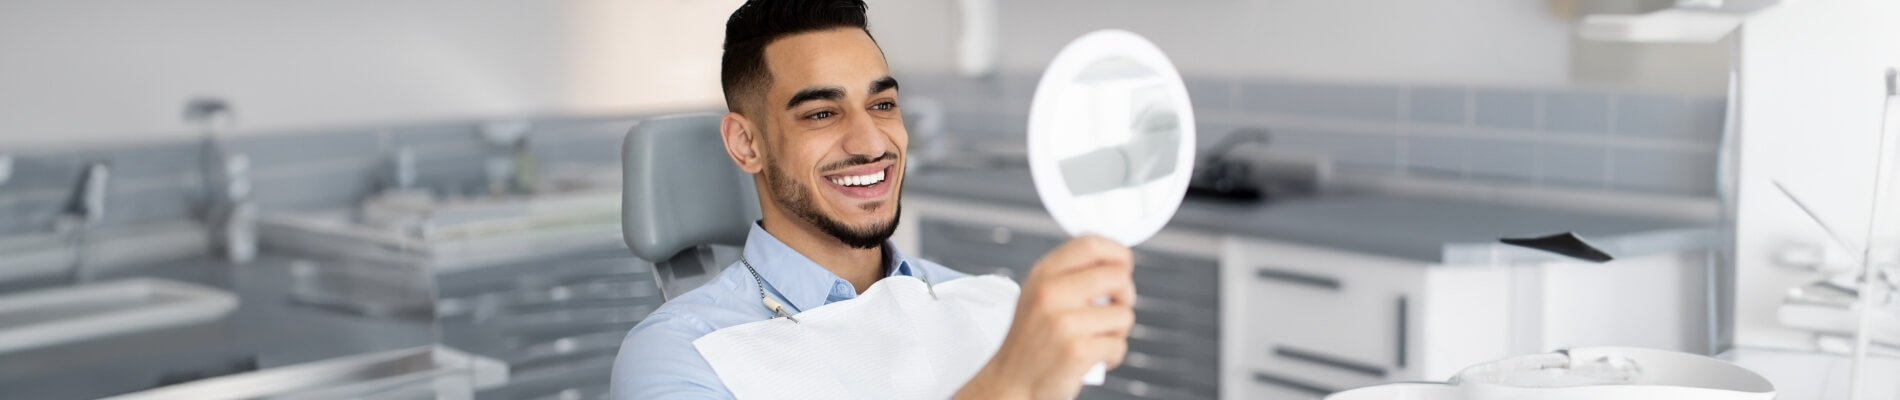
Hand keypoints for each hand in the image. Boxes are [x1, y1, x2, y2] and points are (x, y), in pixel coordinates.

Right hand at [956, 235, 1136, 399]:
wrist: (1012, 382)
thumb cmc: (1030, 342)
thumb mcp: (1038, 295)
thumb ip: (1069, 275)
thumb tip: (1114, 262)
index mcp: (1042, 275)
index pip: (1090, 244)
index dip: (1117, 252)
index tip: (1124, 265)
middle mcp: (1051, 294)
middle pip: (1118, 276)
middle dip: (1126, 295)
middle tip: (1114, 308)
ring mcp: (1064, 322)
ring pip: (1124, 314)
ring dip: (1118, 331)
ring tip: (1095, 338)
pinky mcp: (1077, 351)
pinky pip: (1118, 345)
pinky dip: (1112, 355)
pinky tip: (1093, 358)